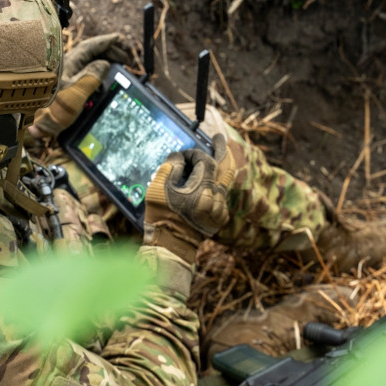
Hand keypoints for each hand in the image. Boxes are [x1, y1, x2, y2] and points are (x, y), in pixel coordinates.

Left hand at [30, 33, 126, 137]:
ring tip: (111, 67)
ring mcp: (58, 76)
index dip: (106, 43)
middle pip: (87, 53)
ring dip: (98, 62)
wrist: (22, 121)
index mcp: (68, 64)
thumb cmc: (47, 109)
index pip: (90, 47)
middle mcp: (62, 66)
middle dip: (105, 52)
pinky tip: (94, 81)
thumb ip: (92, 78)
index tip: (120, 39)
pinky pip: (78, 73)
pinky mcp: (55, 88)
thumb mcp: (74, 94)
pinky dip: (90, 73)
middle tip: (122, 57)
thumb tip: (104, 65)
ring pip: (82, 63)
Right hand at [143, 134, 235, 262]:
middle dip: (223, 150)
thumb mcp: (159, 188)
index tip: (183, 155)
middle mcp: (217, 199)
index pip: (205, 161)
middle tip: (219, 138)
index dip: (194, 154)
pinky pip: (222, 195)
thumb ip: (170, 167)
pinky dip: (215, 186)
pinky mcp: (221, 218)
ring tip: (213, 157)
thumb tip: (180, 157)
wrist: (171, 246)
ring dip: (219, 169)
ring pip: (226, 181)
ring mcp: (221, 209)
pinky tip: (205, 183)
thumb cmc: (162, 217)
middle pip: (227, 167)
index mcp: (203, 191)